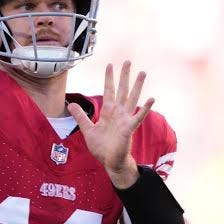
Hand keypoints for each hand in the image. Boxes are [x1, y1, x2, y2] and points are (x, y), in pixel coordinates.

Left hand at [68, 61, 154, 187]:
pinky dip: (145, 108)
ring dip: (137, 86)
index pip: (109, 91)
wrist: (110, 162)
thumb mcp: (87, 130)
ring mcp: (125, 119)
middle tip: (128, 61)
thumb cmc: (101, 148)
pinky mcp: (129, 128)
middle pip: (122, 90)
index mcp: (108, 112)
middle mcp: (118, 113)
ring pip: (132, 98)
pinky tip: (151, 99)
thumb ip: (81, 116)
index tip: (110, 65)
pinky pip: (138, 116)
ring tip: (142, 73)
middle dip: (124, 76)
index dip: (109, 78)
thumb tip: (72, 105)